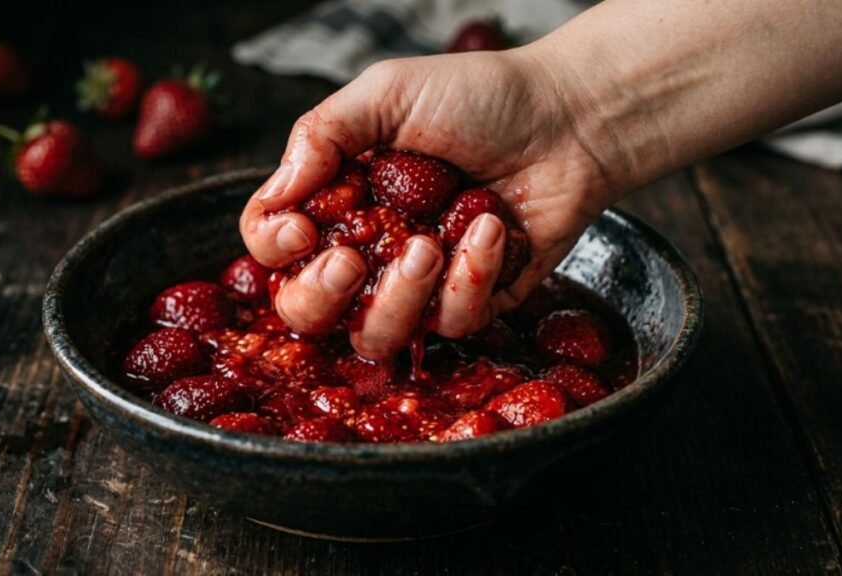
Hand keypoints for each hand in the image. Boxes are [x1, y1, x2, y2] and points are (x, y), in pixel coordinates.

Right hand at [240, 49, 614, 358]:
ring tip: (428, 244)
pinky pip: (453, 322)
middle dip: (321, 296)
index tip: (302, 230)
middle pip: (308, 312)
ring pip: (376, 334)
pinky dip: (471, 277)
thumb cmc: (479, 97)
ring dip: (399, 297)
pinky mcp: (472, 301)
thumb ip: (321, 134)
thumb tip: (279, 196)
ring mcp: (419, 284)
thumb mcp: (387, 93)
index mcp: (337, 201)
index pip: (273, 247)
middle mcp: (368, 249)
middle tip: (351, 261)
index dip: (273, 249)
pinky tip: (488, 226)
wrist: (568, 119)